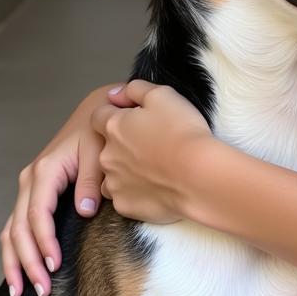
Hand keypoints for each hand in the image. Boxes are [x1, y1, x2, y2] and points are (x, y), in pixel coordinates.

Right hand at [1, 82, 136, 295]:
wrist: (97, 111)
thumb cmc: (100, 129)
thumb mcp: (99, 150)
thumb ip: (90, 181)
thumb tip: (84, 212)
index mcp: (46, 171)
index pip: (37, 215)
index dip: (43, 242)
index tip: (55, 265)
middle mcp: (31, 180)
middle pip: (19, 229)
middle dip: (27, 262)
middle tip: (42, 289)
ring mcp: (30, 186)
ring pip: (12, 230)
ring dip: (16, 262)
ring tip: (23, 291)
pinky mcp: (36, 191)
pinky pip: (17, 224)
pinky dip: (16, 249)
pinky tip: (20, 270)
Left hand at [90, 80, 211, 224]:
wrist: (197, 175)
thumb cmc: (182, 131)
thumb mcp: (163, 95)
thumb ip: (135, 89)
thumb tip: (116, 93)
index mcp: (113, 126)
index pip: (99, 115)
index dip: (115, 113)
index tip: (135, 116)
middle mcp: (106, 155)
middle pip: (105, 146)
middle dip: (122, 144)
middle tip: (151, 143)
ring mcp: (114, 183)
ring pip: (112, 175)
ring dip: (125, 170)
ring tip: (153, 168)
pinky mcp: (125, 206)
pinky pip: (125, 197)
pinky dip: (136, 192)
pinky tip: (156, 187)